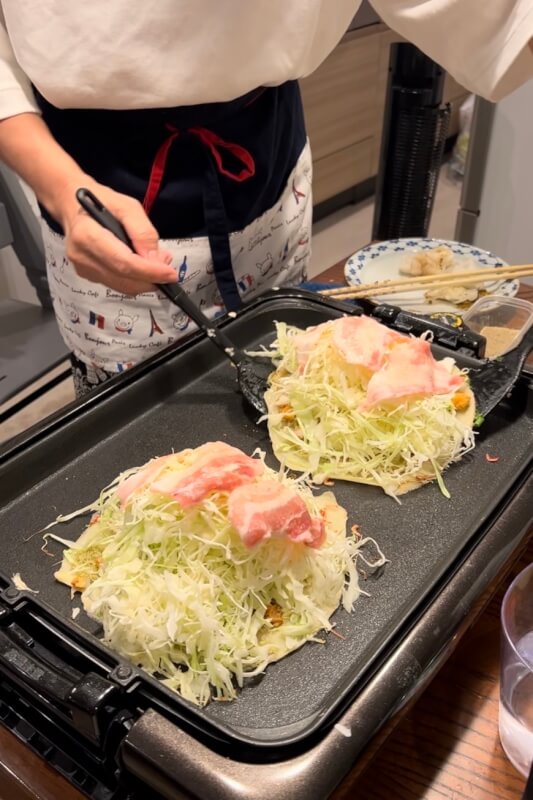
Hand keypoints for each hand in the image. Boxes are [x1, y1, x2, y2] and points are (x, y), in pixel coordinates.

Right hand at [58, 180, 175, 293]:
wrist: (72, 205)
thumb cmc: (102, 201)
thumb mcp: (127, 206)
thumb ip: (143, 232)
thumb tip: (156, 259)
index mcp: (87, 235)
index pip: (123, 263)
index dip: (149, 271)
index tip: (170, 274)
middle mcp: (81, 256)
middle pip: (123, 279)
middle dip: (150, 278)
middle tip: (167, 268)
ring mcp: (82, 268)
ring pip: (122, 286)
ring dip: (144, 281)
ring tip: (156, 264)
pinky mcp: (86, 275)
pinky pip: (116, 284)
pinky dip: (134, 279)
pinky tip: (140, 266)